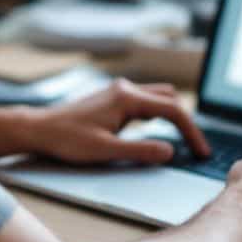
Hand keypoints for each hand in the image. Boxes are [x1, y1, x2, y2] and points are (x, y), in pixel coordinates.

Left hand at [26, 78, 210, 164]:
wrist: (40, 129)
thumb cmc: (67, 140)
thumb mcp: (105, 150)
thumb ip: (140, 151)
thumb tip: (170, 152)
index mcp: (127, 98)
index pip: (173, 111)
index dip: (192, 132)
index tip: (201, 152)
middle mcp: (126, 89)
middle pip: (170, 100)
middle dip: (186, 123)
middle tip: (196, 149)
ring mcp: (119, 91)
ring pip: (159, 98)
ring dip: (173, 117)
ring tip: (183, 141)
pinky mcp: (113, 99)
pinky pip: (146, 102)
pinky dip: (159, 115)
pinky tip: (158, 132)